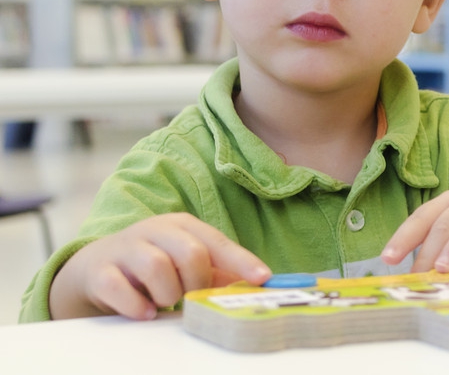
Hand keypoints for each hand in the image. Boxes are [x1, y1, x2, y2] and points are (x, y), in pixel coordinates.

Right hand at [49, 213, 270, 320]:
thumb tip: (256, 283)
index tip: (262, 278)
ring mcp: (125, 249)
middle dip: (196, 281)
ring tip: (166, 302)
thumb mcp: (185, 263)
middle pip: (190, 252)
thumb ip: (218, 272)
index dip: (241, 261)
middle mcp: (154, 231)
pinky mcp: (100, 271)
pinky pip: (119, 287)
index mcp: (182, 226)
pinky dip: (136, 304)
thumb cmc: (153, 264)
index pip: (217, 242)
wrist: (96, 268)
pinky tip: (145, 313)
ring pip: (156, 266)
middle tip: (189, 295)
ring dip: (168, 293)